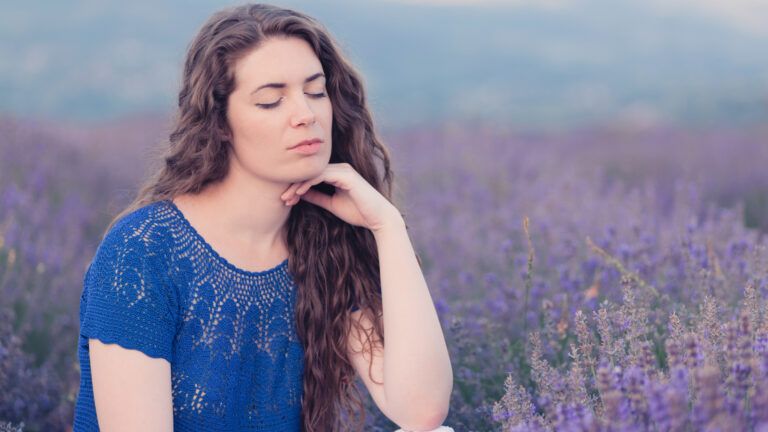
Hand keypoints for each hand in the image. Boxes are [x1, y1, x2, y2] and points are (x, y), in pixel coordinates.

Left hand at [280, 163, 401, 232]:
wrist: (378, 219)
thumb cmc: (358, 212)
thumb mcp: (331, 204)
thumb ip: (317, 197)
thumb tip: (299, 193)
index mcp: (337, 174)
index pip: (312, 175)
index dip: (296, 186)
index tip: (286, 199)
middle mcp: (340, 168)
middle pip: (310, 172)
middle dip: (294, 185)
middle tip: (282, 198)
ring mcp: (344, 170)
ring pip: (313, 172)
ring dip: (298, 185)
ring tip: (288, 197)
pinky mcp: (346, 176)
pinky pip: (321, 175)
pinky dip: (308, 183)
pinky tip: (299, 193)